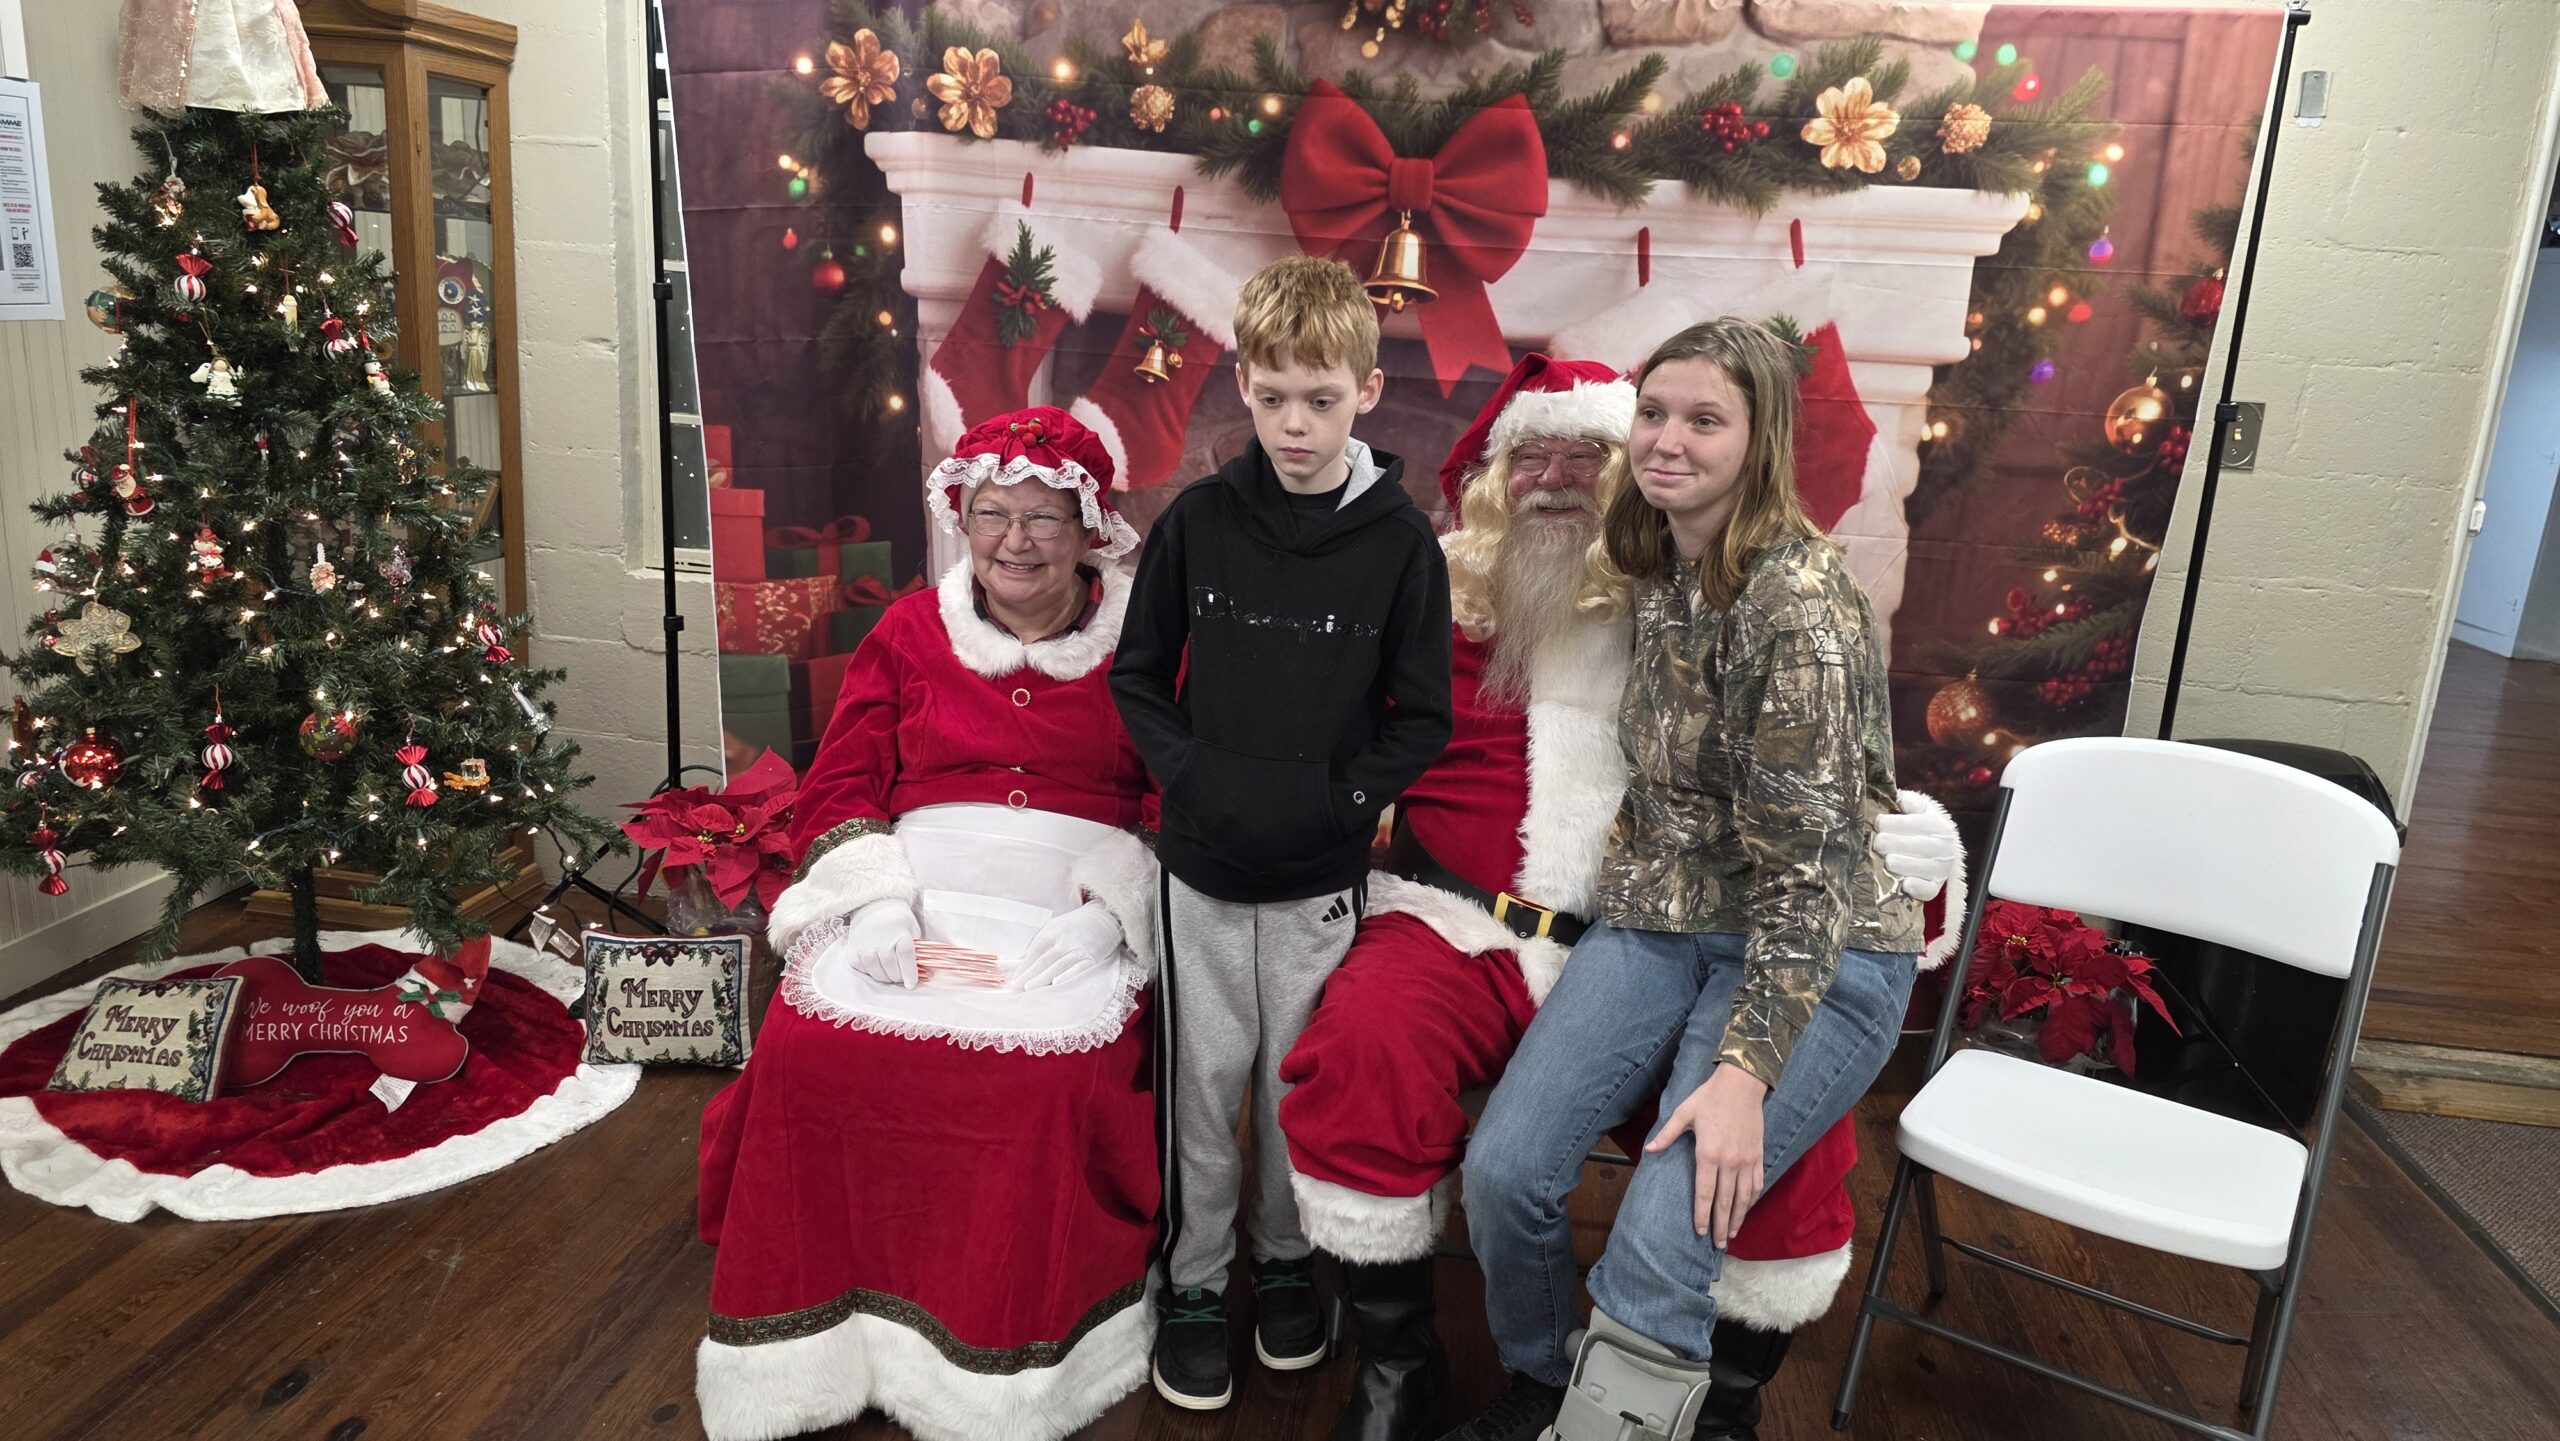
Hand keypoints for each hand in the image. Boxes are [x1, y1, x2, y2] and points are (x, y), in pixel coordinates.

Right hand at [841, 898, 919, 987]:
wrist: (873, 906)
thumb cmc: (898, 920)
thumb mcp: (912, 929)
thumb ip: (916, 948)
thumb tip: (921, 970)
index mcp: (900, 934)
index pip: (906, 957)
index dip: (909, 973)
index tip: (911, 985)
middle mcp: (881, 941)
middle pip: (892, 969)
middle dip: (899, 977)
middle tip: (901, 977)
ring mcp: (865, 948)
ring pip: (877, 973)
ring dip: (886, 978)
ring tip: (890, 973)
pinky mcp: (854, 953)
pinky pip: (864, 970)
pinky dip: (871, 972)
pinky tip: (877, 966)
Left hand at [1011, 901, 1122, 990]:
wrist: (1105, 918)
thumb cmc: (1074, 927)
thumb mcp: (1054, 929)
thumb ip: (1037, 946)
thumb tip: (1015, 964)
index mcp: (1053, 932)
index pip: (1035, 952)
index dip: (1023, 966)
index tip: (1012, 980)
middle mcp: (1065, 940)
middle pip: (1045, 959)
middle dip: (1029, 974)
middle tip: (1015, 988)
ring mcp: (1079, 950)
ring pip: (1059, 965)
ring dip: (1043, 978)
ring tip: (1029, 989)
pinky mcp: (1092, 959)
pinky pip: (1079, 969)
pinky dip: (1068, 976)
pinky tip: (1057, 984)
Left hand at [1644, 1064, 1768, 1246]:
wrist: (1742, 1084)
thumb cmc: (1709, 1098)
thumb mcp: (1683, 1113)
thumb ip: (1666, 1135)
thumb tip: (1648, 1151)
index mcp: (1708, 1154)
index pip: (1704, 1193)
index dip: (1701, 1215)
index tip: (1700, 1232)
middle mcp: (1729, 1161)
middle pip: (1725, 1202)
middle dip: (1721, 1226)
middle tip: (1719, 1245)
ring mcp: (1746, 1160)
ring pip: (1743, 1197)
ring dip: (1738, 1218)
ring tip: (1732, 1235)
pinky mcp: (1759, 1156)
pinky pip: (1756, 1184)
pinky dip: (1752, 1201)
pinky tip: (1746, 1210)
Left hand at [1874, 793, 1959, 901]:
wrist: (1935, 853)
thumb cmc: (1918, 827)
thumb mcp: (1918, 810)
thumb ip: (1910, 802)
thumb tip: (1902, 799)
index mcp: (1938, 826)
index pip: (1917, 823)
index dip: (1896, 823)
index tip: (1877, 823)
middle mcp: (1943, 848)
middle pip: (1919, 846)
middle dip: (1895, 843)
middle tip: (1877, 843)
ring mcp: (1940, 869)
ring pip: (1922, 868)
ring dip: (1904, 865)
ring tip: (1888, 861)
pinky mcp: (1934, 888)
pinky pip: (1928, 890)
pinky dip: (1918, 888)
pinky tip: (1906, 884)